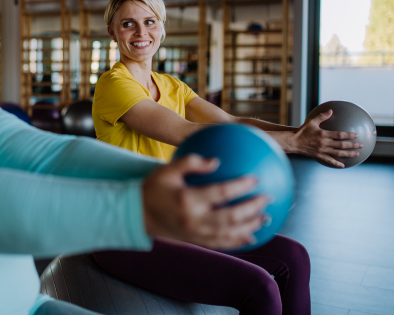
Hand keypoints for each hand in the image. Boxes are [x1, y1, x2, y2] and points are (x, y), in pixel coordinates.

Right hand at [142, 154, 268, 250]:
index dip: (240, 187)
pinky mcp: (195, 241)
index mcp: (187, 199)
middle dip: (252, 209)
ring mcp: (195, 233)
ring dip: (250, 227)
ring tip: (266, 218)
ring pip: (228, 234)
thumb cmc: (153, 187)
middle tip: (267, 199)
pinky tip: (251, 236)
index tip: (255, 179)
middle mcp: (193, 219)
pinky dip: (237, 241)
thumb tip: (216, 160)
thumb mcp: (167, 170)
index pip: (220, 193)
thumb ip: (190, 162)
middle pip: (230, 217)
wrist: (138, 214)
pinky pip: (220, 244)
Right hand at [291, 110, 362, 167]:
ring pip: (338, 153)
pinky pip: (329, 160)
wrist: (293, 142)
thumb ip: (322, 116)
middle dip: (353, 145)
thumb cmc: (302, 131)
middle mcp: (324, 143)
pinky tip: (343, 165)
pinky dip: (336, 163)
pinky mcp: (318, 156)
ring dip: (348, 154)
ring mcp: (322, 150)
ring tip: (356, 154)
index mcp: (323, 134)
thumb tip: (331, 110)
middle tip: (361, 145)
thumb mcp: (311, 122)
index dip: (349, 135)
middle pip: (341, 145)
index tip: (356, 136)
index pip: (339, 135)